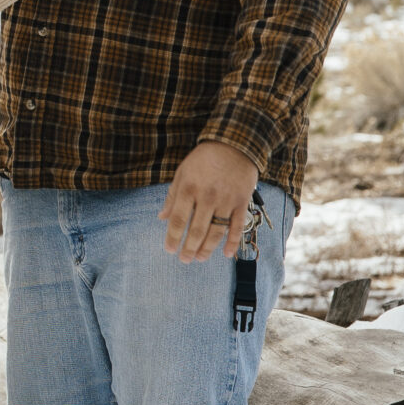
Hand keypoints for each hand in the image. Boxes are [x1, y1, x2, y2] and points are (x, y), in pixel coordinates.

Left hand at [160, 140, 257, 262]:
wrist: (234, 145)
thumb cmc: (204, 159)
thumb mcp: (182, 172)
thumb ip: (172, 196)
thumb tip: (161, 217)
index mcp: (189, 188)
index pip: (177, 219)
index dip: (173, 237)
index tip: (169, 249)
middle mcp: (207, 196)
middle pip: (197, 229)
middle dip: (189, 248)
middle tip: (184, 259)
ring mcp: (226, 200)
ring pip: (216, 231)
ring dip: (208, 248)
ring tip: (200, 258)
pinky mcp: (242, 202)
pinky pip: (238, 226)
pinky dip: (233, 242)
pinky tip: (227, 254)